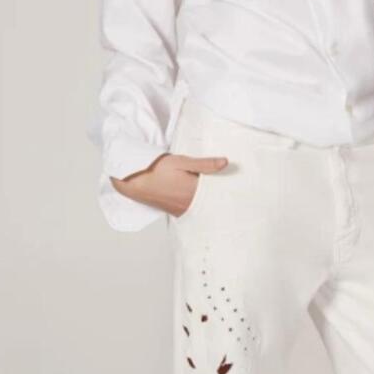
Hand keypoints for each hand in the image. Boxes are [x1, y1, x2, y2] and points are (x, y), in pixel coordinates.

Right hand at [110, 152, 227, 217]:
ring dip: (210, 202)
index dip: (229, 189)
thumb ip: (205, 164)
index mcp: (194, 192)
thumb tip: (225, 162)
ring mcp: (182, 210)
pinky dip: (199, 205)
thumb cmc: (156, 169)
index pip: (218, 193)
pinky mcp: (175, 211)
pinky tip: (202, 199)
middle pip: (212, 202)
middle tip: (235, 190)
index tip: (240, 186)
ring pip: (203, 207)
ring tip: (222, 194)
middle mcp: (189, 204)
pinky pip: (193, 210)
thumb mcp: (182, 162)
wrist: (134, 180)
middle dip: (222, 197)